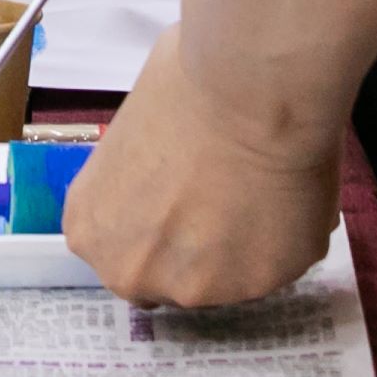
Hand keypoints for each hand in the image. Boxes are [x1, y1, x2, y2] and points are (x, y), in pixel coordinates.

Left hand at [59, 30, 342, 308]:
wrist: (246, 93)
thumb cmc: (181, 87)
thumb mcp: (124, 141)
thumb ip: (135, 181)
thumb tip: (165, 175)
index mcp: (91, 231)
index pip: (123, 251)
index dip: (158, 228)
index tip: (183, 203)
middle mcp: (132, 273)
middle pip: (168, 277)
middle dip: (195, 248)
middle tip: (225, 199)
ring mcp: (196, 289)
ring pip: (225, 279)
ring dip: (241, 248)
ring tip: (260, 190)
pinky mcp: (256, 288)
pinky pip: (272, 269)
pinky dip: (282, 242)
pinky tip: (285, 196)